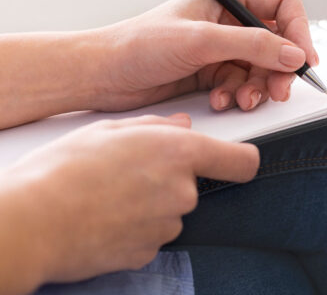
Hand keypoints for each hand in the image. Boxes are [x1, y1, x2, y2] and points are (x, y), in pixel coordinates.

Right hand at [0, 114, 259, 289]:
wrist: (32, 222)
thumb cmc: (64, 170)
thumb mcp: (109, 129)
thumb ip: (155, 126)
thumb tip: (180, 125)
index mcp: (179, 153)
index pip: (242, 161)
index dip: (242, 159)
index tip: (235, 159)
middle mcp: (182, 191)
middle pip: (193, 185)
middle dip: (168, 180)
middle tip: (128, 173)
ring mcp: (166, 226)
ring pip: (169, 211)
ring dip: (149, 205)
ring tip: (107, 196)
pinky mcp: (147, 253)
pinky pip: (150, 236)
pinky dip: (133, 229)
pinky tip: (103, 218)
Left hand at [92, 0, 319, 112]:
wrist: (103, 76)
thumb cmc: (140, 45)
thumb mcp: (201, 41)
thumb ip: (252, 45)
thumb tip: (295, 55)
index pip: (284, 4)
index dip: (299, 30)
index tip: (304, 59)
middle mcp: (230, 19)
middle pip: (279, 41)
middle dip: (281, 68)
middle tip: (279, 91)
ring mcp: (223, 47)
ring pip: (264, 68)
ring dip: (259, 87)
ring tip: (243, 100)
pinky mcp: (214, 72)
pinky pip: (244, 84)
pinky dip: (237, 95)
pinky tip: (219, 99)